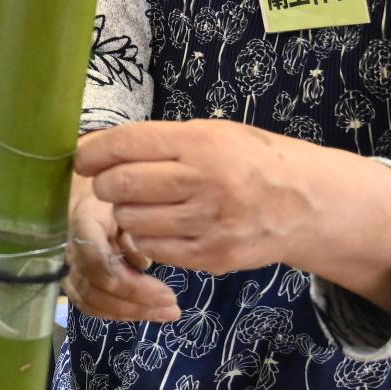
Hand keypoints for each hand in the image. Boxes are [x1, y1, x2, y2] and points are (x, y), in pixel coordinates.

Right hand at [65, 175, 179, 323]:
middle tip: (173, 307)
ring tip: (165, 312)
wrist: (93, 190)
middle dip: (138, 302)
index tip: (167, 292)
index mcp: (84, 221)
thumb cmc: (119, 192)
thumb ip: (136, 229)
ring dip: (130, 312)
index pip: (97, 261)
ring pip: (92, 301)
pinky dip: (115, 313)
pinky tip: (142, 312)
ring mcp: (68, 265)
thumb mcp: (134, 199)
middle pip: (97, 286)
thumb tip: (141, 263)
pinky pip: (89, 305)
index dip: (131, 284)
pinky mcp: (73, 279)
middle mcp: (70, 246)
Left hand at [74, 120, 311, 277]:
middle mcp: (203, 182)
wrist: (308, 203)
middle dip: (106, 185)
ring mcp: (207, 223)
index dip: (93, 153)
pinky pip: (153, 249)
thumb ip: (162, 141)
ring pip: (131, 221)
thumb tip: (99, 147)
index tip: (82, 159)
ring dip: (127, 213)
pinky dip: (148, 238)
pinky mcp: (210, 256)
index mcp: (201, 143)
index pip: (125, 145)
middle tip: (113, 184)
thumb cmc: (252, 160)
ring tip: (147, 205)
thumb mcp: (214, 133)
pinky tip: (164, 227)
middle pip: (120, 186)